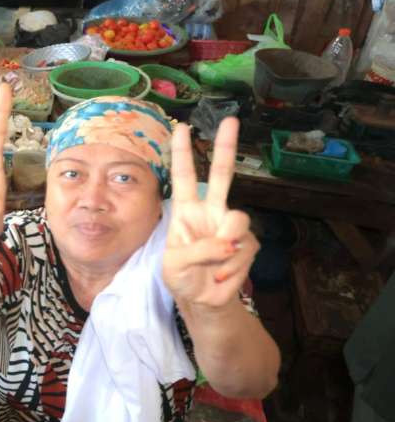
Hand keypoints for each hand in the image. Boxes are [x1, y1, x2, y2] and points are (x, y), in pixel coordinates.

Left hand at [162, 119, 258, 309]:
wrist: (202, 301)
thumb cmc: (182, 276)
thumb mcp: (175, 264)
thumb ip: (197, 250)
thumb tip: (228, 244)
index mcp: (186, 210)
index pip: (184, 176)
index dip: (183, 153)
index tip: (183, 127)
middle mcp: (210, 212)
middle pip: (222, 175)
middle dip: (226, 147)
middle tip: (231, 120)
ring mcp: (231, 227)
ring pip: (236, 222)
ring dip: (223, 249)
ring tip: (212, 268)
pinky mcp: (248, 245)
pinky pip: (243, 251)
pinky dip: (230, 268)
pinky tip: (221, 277)